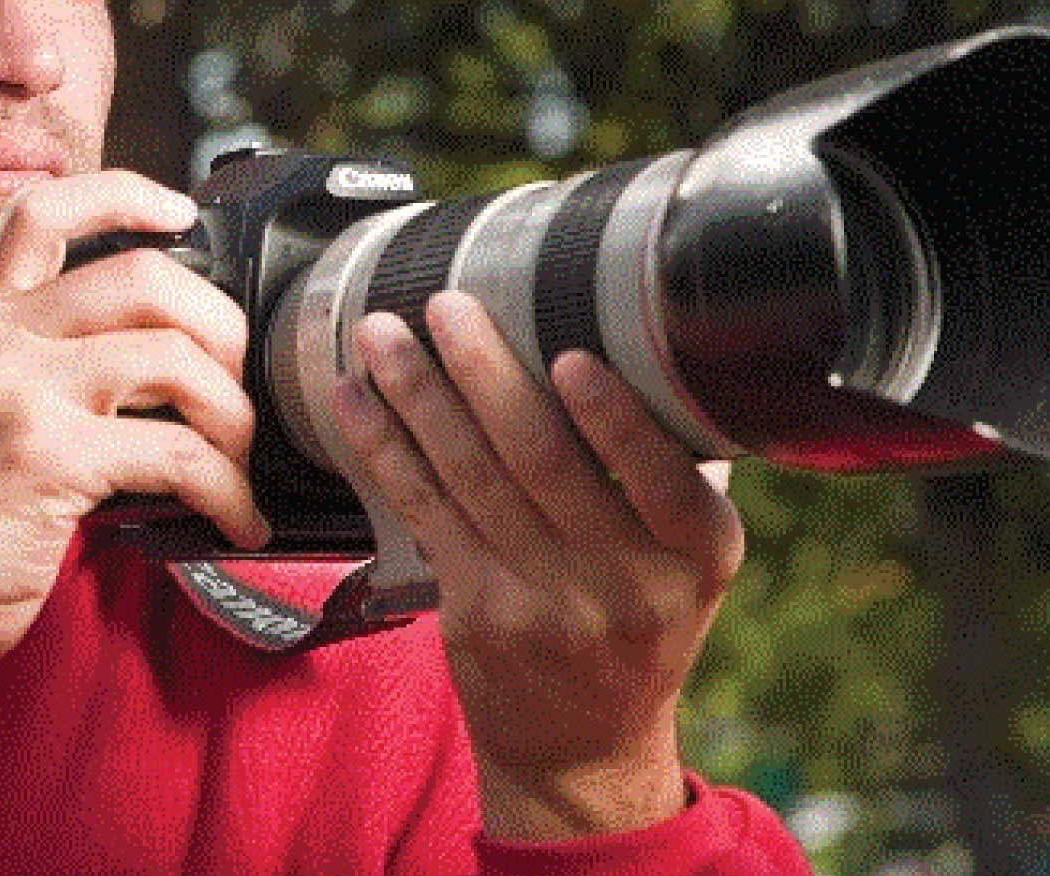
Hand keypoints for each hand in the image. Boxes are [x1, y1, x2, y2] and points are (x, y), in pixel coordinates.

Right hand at [0, 171, 267, 769]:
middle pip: (143, 275)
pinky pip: (178, 453)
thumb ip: (34, 363)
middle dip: (220, 326)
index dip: (124, 193)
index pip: (44, 211)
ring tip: (239, 463)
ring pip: (175, 357)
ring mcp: (14, 392)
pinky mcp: (45, 456)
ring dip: (233, 416)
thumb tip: (151, 350)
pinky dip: (227, 491)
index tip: (182, 211)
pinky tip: (233, 521)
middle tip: (237, 383)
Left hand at [333, 291, 743, 841]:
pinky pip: (422, 511)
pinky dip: (384, 448)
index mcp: (695, 554)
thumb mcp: (689, 560)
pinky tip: (354, 399)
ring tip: (383, 334)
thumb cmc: (640, 620)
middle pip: (543, 462)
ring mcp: (543, 603)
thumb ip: (675, 471)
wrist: (584, 746)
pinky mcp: (473, 613)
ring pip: (468, 478)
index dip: (612, 419)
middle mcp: (624, 583)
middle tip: (447, 305)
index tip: (570, 354)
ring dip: (417, 397)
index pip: (661, 481)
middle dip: (486, 374)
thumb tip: (653, 347)